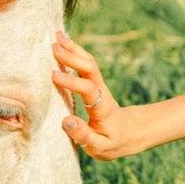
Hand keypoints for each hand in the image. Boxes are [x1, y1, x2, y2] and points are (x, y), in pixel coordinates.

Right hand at [52, 33, 149, 159]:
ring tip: (57, 35)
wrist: (131, 132)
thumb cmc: (114, 142)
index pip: (88, 90)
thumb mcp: (100, 148)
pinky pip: (85, 65)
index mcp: (102, 108)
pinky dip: (74, 52)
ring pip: (88, 62)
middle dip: (72, 56)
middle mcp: (101, 91)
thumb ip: (84, 136)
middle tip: (53, 46)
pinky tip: (63, 44)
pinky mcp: (94, 83)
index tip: (54, 75)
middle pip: (90, 69)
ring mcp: (99, 85)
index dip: (72, 82)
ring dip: (73, 49)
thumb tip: (66, 121)